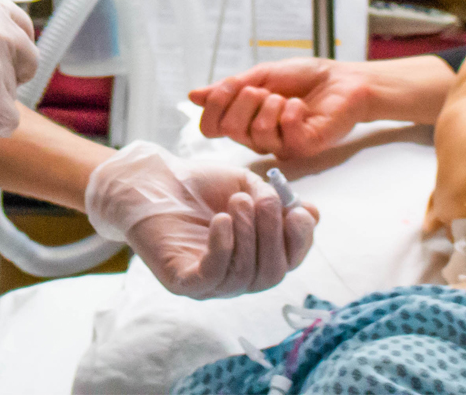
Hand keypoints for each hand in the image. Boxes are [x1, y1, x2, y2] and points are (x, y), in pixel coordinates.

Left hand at [86, 141, 317, 297]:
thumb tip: (311, 215)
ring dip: (247, 235)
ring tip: (236, 201)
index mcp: (257, 254)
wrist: (154, 182)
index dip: (300, 240)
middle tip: (264, 200)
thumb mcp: (246, 185)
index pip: (290, 260)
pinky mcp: (183, 281)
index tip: (298, 210)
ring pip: (244, 277)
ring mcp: (211, 283)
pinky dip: (222, 248)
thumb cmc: (201, 185)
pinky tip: (221, 220)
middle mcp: (238, 275)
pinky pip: (210, 277)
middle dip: (273, 236)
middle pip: (271, 275)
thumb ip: (275, 199)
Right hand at [190, 59, 371, 156]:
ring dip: (271, 104)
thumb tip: (193, 95)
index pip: (211, 128)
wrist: (342, 80)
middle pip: (230, 129)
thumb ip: (230, 87)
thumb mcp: (262, 75)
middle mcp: (258, 138)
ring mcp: (280, 145)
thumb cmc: (304, 78)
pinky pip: (285, 132)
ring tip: (286, 97)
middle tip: (265, 90)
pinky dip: (291, 110)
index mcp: (245, 121)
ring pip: (257, 132)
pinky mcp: (303, 147)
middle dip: (245, 99)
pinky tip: (301, 106)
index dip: (214, 106)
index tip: (229, 86)